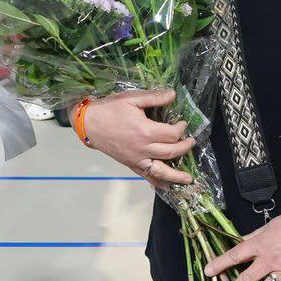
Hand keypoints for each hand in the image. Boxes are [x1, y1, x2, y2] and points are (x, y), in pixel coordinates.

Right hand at [80, 89, 194, 189]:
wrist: (88, 123)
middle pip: (171, 152)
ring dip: (176, 175)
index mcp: (145, 131)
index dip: (181, 128)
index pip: (172, 134)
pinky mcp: (130, 164)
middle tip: (192, 142)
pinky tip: (166, 185)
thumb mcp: (131, 98)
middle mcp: (143, 148)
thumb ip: (154, 97)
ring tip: (188, 179)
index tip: (183, 123)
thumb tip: (173, 95)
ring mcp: (136, 159)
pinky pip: (146, 176)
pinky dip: (157, 182)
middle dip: (185, 147)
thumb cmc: (109, 109)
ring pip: (161, 170)